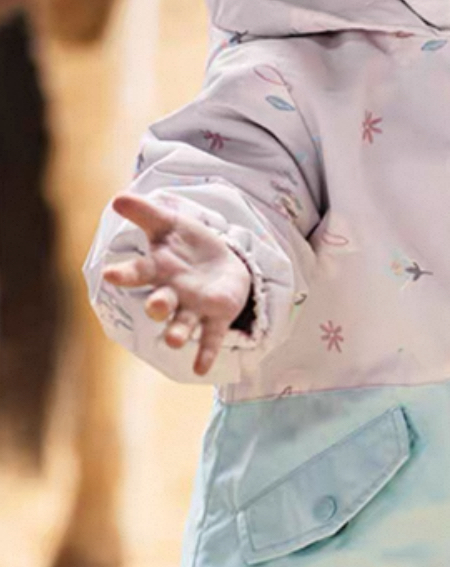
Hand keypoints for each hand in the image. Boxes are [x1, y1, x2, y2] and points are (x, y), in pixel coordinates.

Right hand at [102, 192, 252, 375]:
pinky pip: (210, 338)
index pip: (139, 272)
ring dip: (177, 332)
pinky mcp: (217, 317)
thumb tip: (118, 197)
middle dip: (158, 306)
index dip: (125, 274)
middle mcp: (173, 293)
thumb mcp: (170, 224)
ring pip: (183, 323)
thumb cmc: (188, 245)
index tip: (110, 274)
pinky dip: (205, 354)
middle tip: (154, 307)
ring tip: (173, 342)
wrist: (222, 263)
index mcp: (159, 269)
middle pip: (161, 302)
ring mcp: (194, 307)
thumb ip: (146, 213)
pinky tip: (200, 369)